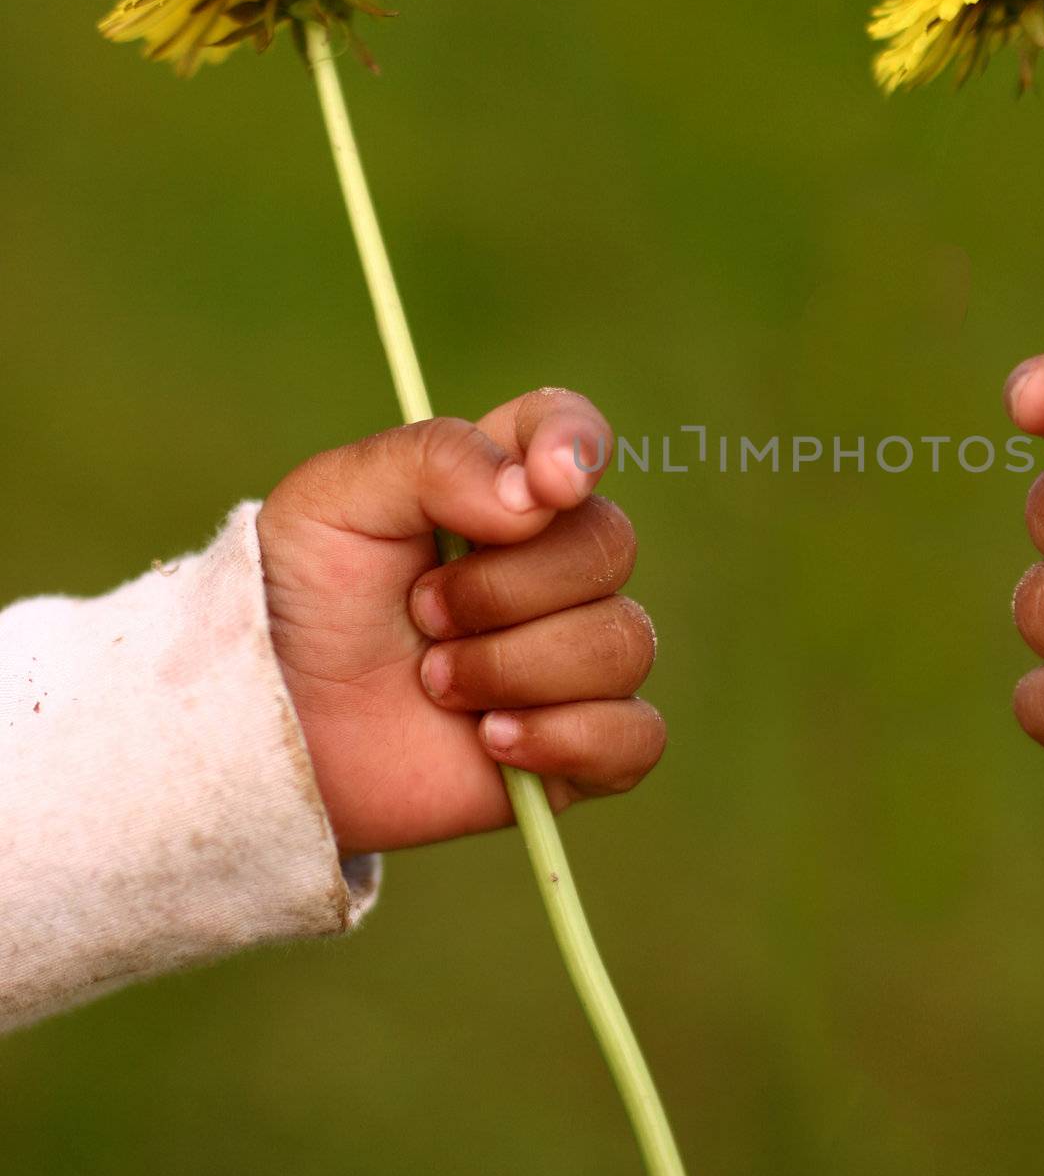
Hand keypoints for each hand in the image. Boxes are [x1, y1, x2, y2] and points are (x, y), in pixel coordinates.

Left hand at [258, 389, 662, 854]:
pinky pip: (635, 734)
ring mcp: (574, 655)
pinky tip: (491, 742)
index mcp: (499, 487)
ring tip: (434, 685)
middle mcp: (551, 563)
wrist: (275, 735)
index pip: (573, 432)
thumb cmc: (301, 606)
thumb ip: (436, 461)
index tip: (545, 485)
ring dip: (515, 668)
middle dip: (506, 589)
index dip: (578, 446)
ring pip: (622, 642)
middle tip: (422, 615)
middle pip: (609, 544)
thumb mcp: (333, 501)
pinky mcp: (581, 744)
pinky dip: (565, 738)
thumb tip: (538, 498)